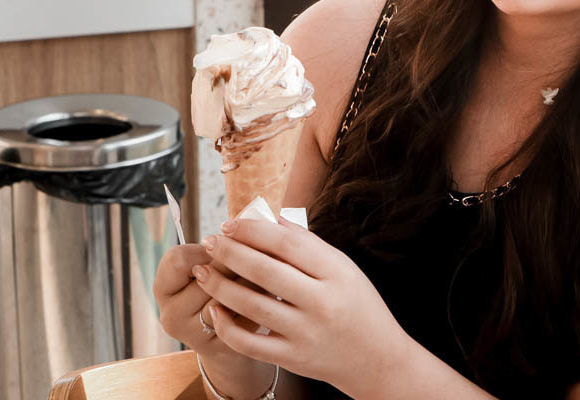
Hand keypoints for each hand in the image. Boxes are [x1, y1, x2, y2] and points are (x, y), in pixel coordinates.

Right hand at [154, 244, 273, 392]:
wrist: (235, 339)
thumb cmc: (226, 287)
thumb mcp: (213, 265)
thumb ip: (224, 246)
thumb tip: (254, 220)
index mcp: (164, 288)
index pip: (177, 259)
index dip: (206, 250)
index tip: (224, 249)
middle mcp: (170, 315)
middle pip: (207, 276)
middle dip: (237, 264)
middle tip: (261, 254)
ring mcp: (193, 335)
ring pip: (227, 297)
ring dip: (252, 281)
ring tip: (270, 272)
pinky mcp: (219, 348)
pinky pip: (243, 317)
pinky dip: (260, 303)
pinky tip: (270, 296)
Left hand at [193, 218, 413, 398]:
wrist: (376, 358)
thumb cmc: (359, 306)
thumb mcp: (344, 268)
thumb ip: (309, 245)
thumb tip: (271, 220)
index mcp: (337, 273)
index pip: (287, 244)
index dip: (254, 231)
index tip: (230, 223)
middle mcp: (322, 303)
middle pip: (265, 271)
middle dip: (230, 253)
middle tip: (210, 242)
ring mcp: (306, 333)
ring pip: (252, 305)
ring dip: (221, 285)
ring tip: (203, 271)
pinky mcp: (293, 358)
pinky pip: (250, 343)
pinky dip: (227, 326)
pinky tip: (215, 309)